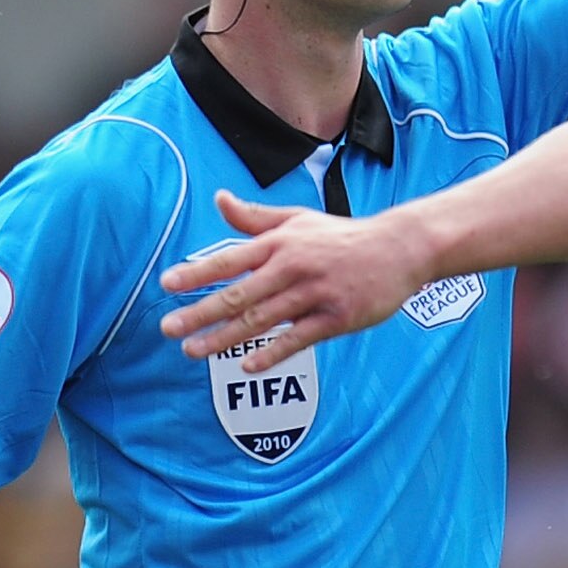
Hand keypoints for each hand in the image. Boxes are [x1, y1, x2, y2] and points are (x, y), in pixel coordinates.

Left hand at [159, 190, 425, 365]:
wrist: (399, 249)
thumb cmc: (343, 236)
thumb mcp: (298, 219)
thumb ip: (256, 218)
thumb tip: (218, 200)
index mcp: (280, 243)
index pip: (229, 259)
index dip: (197, 273)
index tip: (167, 286)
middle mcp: (292, 267)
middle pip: (238, 294)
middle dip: (200, 312)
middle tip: (168, 329)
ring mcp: (315, 293)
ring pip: (262, 319)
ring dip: (225, 338)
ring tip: (194, 351)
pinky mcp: (337, 317)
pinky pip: (298, 338)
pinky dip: (273, 353)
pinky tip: (249, 367)